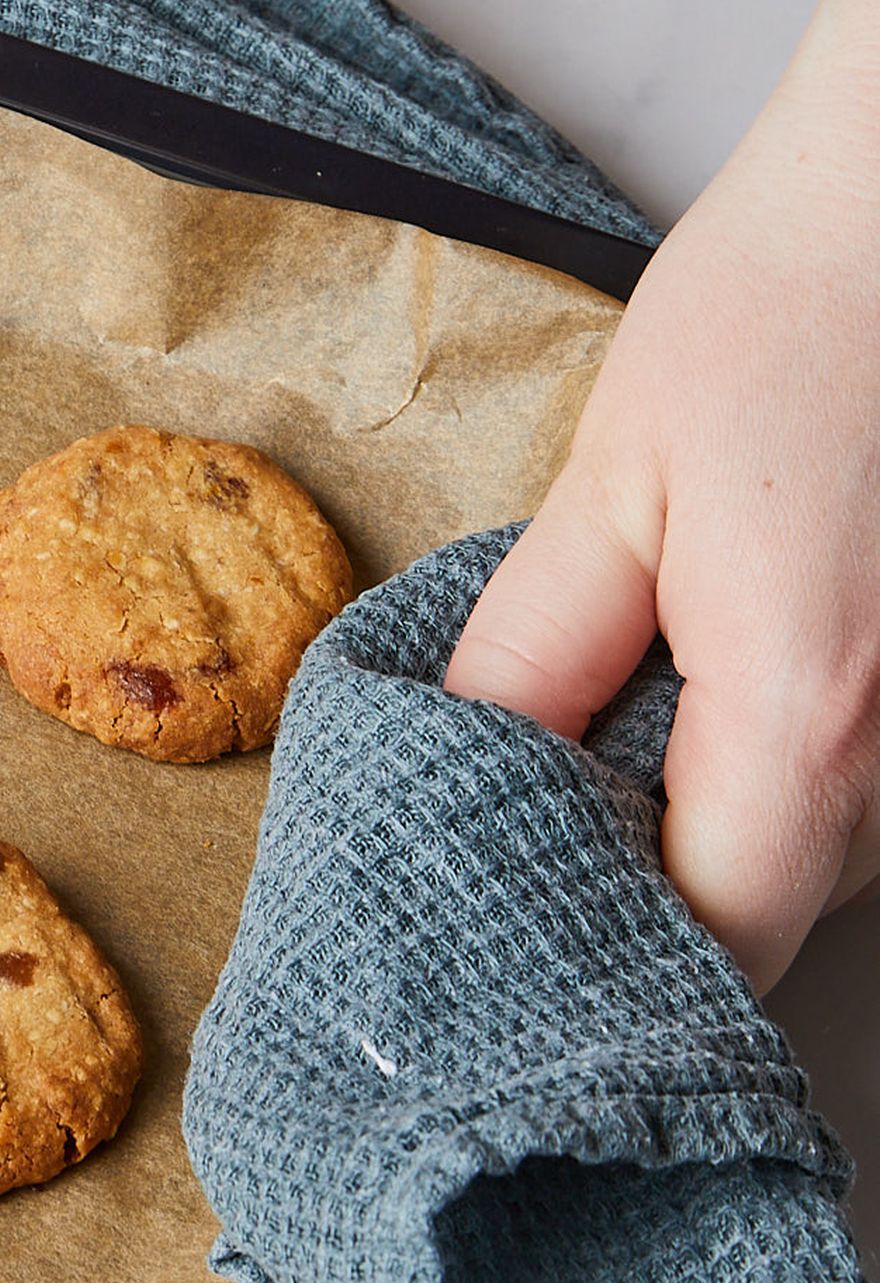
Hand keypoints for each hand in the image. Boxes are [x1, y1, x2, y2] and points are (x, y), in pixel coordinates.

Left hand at [448, 0, 879, 988]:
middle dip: (636, 897)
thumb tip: (446, 777)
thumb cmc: (790, 317)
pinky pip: (867, 784)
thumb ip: (537, 654)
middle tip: (498, 855)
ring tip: (589, 761)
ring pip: (823, 854)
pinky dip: (778, 771)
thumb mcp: (614, 486)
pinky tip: (701, 698)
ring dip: (710, 831)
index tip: (486, 947)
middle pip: (767, 911)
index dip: (594, 966)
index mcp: (811, 713)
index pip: (708, 942)